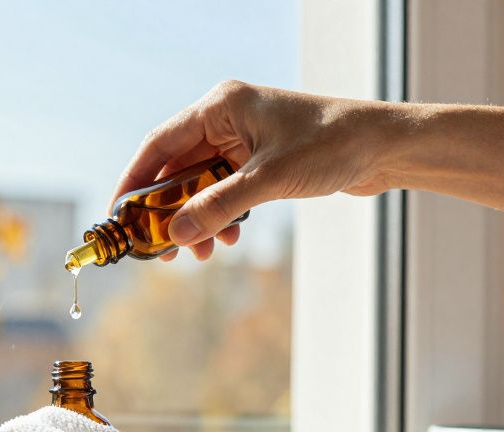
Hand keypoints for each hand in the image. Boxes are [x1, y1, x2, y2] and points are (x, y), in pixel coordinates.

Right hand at [115, 81, 400, 260]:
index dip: (134, 181)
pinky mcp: (258, 161)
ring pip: (200, 185)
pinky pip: (224, 191)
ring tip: (203, 252)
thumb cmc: (331, 144)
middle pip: (176, 169)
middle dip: (169, 210)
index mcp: (221, 106)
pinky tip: (231, 237)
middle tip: (161, 248)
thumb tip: (177, 234)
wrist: (383, 146)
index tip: (119, 216)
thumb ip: (219, 206)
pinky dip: (221, 216)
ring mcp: (242, 141)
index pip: (159, 144)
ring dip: (197, 219)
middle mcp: (226, 120)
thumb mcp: (269, 180)